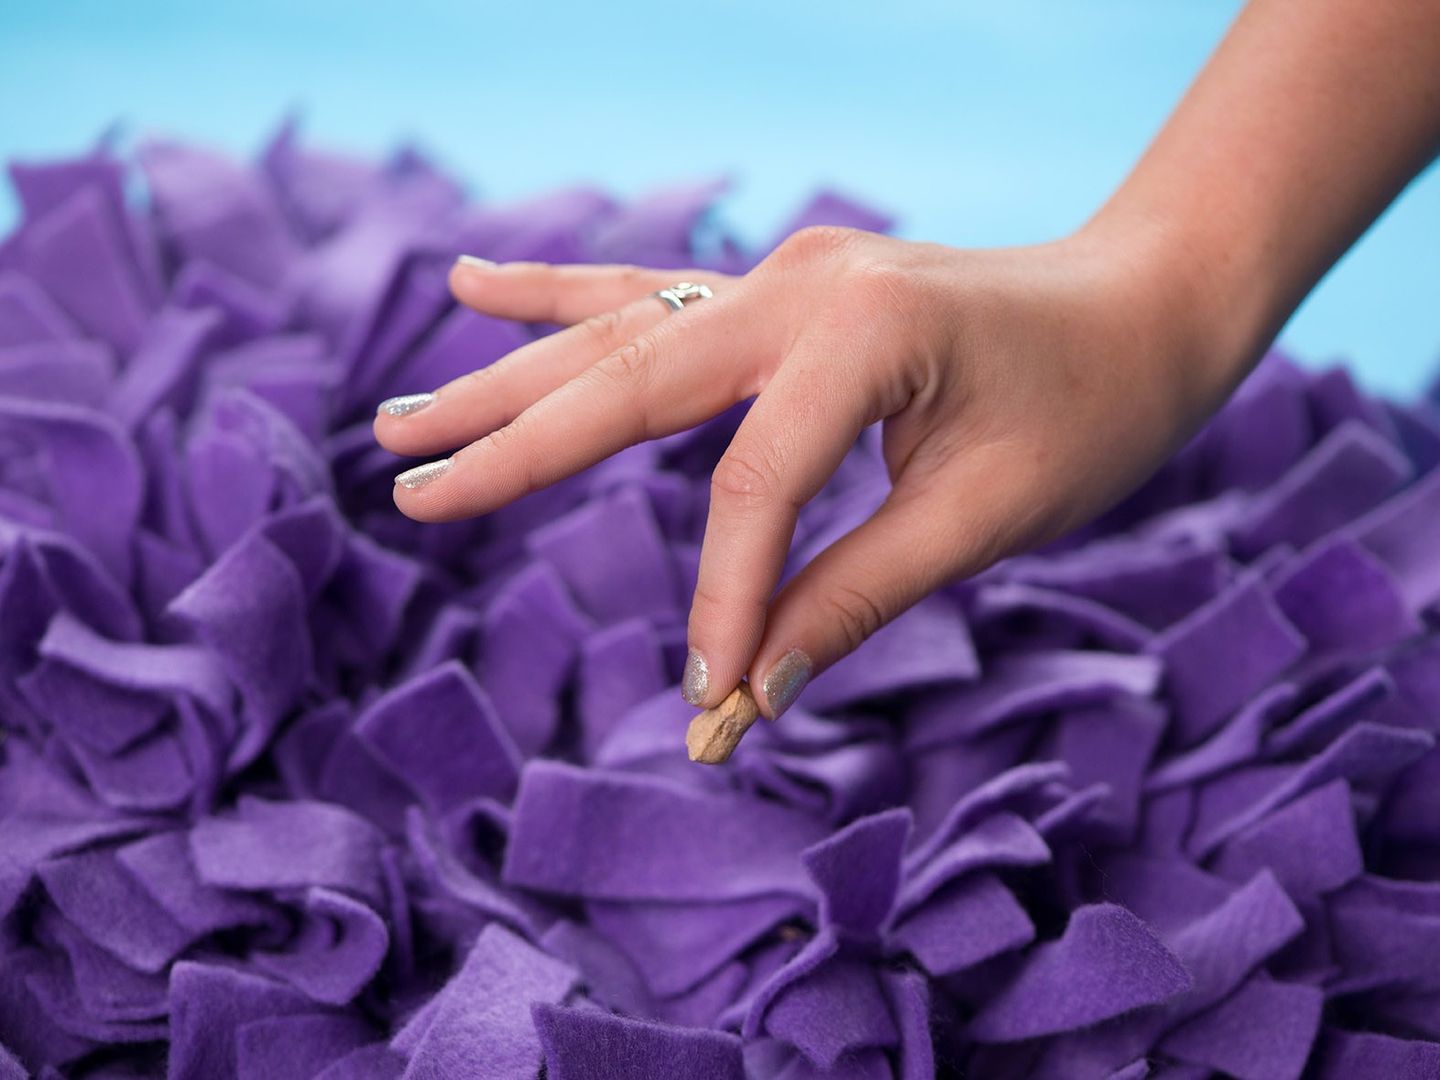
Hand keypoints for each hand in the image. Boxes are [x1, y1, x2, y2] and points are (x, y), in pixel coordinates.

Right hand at [374, 220, 1228, 719]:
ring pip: (619, 333)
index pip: (749, 484)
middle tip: (412, 494)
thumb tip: (753, 694)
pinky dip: (561, 302)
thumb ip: (859, 596)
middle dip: (518, 446)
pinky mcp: (781, 290)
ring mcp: (784, 276)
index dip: (723, 597)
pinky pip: (650, 298)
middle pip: (631, 376)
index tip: (710, 695)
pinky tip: (472, 286)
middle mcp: (802, 285)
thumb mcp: (991, 515)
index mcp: (862, 332)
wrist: (1147, 302)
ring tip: (403, 419)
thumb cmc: (1094, 409)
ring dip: (509, 378)